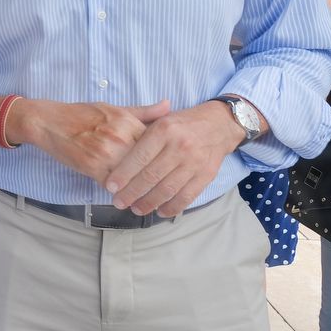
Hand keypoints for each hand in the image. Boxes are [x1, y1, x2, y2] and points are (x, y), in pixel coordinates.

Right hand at [12, 98, 170, 184]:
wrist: (49, 122)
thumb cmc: (80, 114)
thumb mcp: (114, 108)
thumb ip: (143, 111)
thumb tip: (168, 105)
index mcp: (127, 121)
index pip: (156, 145)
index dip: (163, 159)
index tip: (170, 169)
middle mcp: (120, 136)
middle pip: (148, 164)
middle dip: (156, 178)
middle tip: (165, 191)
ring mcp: (106, 152)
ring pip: (132, 178)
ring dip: (140, 190)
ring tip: (148, 201)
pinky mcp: (92, 166)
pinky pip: (113, 185)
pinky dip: (119, 192)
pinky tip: (124, 197)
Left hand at [105, 101, 243, 216]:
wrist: (219, 124)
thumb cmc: (182, 123)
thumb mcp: (160, 119)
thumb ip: (139, 134)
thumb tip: (116, 156)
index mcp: (164, 130)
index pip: (139, 157)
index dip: (123, 175)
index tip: (111, 187)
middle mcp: (179, 146)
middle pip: (151, 176)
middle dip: (132, 193)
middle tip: (119, 202)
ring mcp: (194, 162)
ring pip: (167, 189)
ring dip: (149, 203)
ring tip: (136, 209)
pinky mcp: (206, 175)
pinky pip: (187, 196)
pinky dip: (173, 207)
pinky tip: (161, 211)